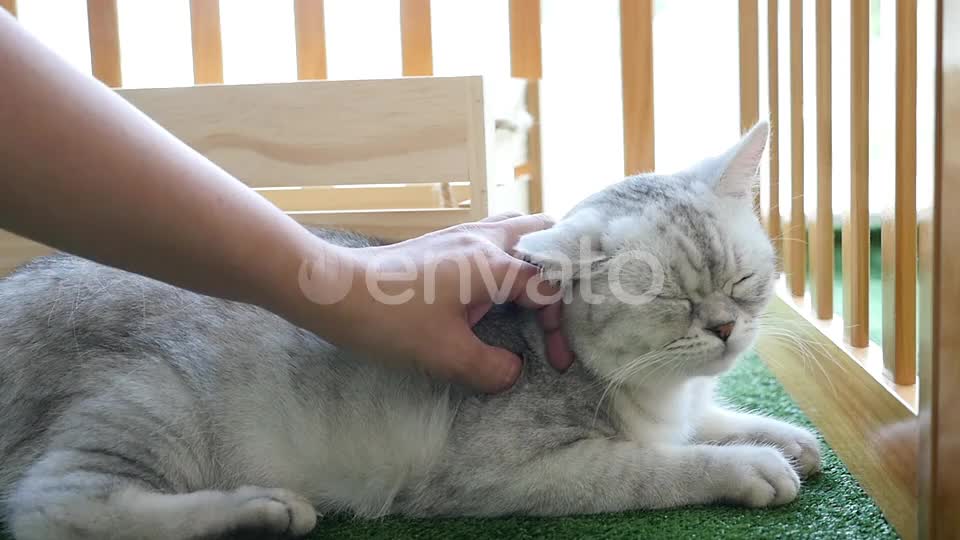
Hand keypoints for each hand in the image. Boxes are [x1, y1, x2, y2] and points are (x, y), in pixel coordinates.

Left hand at [292, 213, 573, 392]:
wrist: (333, 290)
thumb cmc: (389, 318)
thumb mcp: (446, 354)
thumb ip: (490, 367)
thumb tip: (513, 372)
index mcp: (492, 263)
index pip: (549, 287)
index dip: (560, 327)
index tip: (558, 363)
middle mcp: (483, 239)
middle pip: (546, 237)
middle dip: (563, 277)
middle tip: (558, 315)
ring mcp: (462, 235)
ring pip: (519, 231)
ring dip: (537, 262)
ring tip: (539, 298)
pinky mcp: (444, 243)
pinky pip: (494, 238)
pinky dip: (511, 259)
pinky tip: (499, 290)